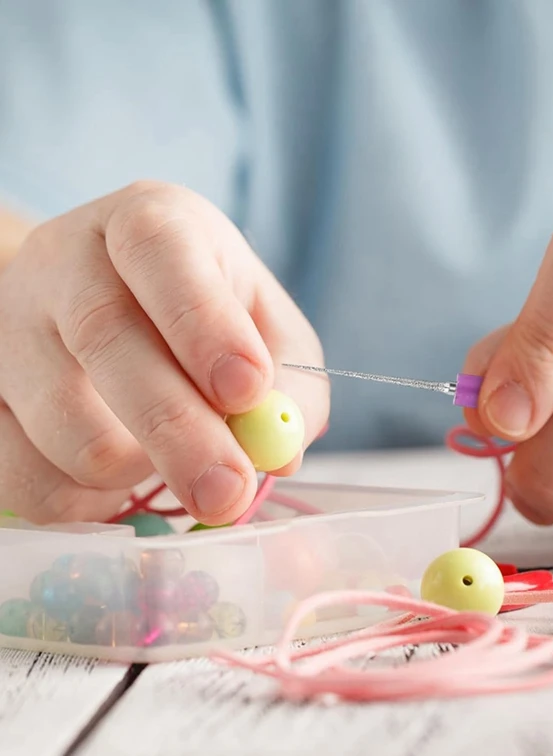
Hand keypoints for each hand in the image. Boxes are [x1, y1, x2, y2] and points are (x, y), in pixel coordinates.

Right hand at [0, 182, 328, 524]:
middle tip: (228, 491)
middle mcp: (64, 259)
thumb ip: (290, 385)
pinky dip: (87, 500)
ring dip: (136, 471)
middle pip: (104, 338)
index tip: (246, 390)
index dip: (202, 321)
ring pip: (65, 423)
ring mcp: (7, 326)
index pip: (157, 248)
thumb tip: (279, 454)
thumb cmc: (213, 323)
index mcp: (149, 222)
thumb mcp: (270, 333)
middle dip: (177, 430)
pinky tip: (120, 480)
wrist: (123, 316)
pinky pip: (24, 475)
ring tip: (170, 461)